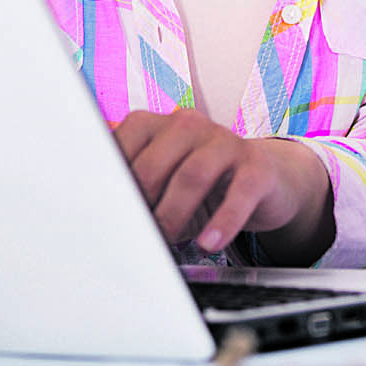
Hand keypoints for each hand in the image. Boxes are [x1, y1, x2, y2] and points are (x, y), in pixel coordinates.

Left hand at [112, 109, 333, 261]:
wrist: (262, 180)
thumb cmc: (201, 185)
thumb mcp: (164, 183)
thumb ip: (135, 190)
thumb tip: (104, 220)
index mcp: (158, 124)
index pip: (123, 146)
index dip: (113, 186)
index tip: (107, 217)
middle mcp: (190, 125)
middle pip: (154, 165)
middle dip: (142, 206)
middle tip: (138, 236)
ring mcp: (226, 142)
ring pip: (193, 175)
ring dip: (174, 215)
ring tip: (168, 241)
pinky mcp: (257, 166)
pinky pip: (240, 193)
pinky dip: (223, 221)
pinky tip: (210, 242)